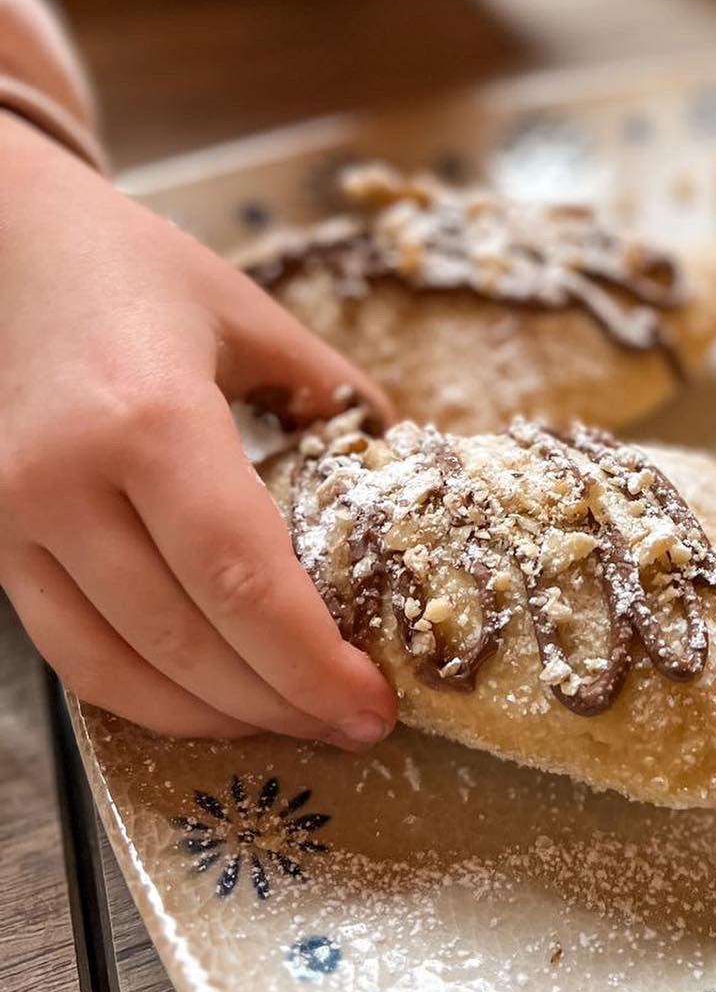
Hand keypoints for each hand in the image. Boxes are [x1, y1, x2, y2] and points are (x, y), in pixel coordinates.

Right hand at [0, 117, 398, 745]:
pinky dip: (145, 693)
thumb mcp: (247, 314)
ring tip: (292, 718)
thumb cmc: (127, 266)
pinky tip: (209, 697)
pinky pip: (70, 651)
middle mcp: (65, 480)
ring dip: (216, 716)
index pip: (242, 579)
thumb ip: (328, 393)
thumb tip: (400, 457)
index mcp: (149, 419)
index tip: (373, 703)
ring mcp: (12, 518)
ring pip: (122, 668)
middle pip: (187, 640)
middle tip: (353, 724)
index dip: (311, 662)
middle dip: (281, 702)